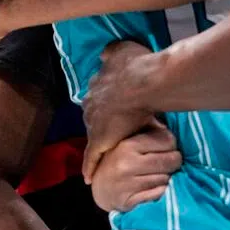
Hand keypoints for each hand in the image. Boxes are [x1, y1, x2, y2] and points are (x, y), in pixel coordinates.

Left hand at [82, 42, 160, 180]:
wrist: (139, 84)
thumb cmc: (136, 68)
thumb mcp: (122, 51)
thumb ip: (112, 53)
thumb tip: (103, 54)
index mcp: (96, 87)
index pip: (97, 98)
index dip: (105, 104)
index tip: (112, 108)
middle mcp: (90, 105)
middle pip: (93, 117)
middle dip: (100, 123)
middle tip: (113, 130)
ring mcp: (93, 124)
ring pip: (94, 137)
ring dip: (99, 143)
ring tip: (107, 152)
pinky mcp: (99, 141)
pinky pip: (92, 157)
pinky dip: (90, 167)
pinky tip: (89, 178)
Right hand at [91, 122, 182, 211]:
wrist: (100, 188)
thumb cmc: (119, 161)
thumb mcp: (129, 143)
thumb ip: (149, 133)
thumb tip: (170, 128)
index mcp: (127, 145)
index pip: (168, 141)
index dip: (173, 146)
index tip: (169, 150)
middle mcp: (126, 163)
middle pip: (171, 160)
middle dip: (174, 163)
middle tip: (169, 165)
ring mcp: (126, 183)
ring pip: (166, 178)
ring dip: (168, 178)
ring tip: (159, 176)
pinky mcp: (129, 200)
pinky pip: (159, 194)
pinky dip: (162, 192)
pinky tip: (156, 188)